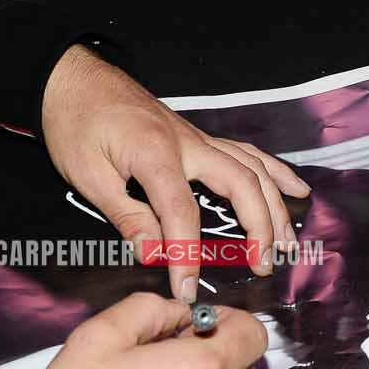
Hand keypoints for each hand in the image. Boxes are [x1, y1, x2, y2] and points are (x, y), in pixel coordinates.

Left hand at [40, 45, 310, 300]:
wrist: (73, 79)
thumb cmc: (74, 123)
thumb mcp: (87, 174)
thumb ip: (125, 215)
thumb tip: (154, 254)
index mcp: (156, 153)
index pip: (181, 213)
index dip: (187, 255)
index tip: (189, 289)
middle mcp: (187, 143)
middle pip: (239, 184)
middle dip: (257, 228)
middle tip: (262, 267)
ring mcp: (197, 138)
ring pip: (251, 168)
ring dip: (274, 206)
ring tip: (287, 243)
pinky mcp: (198, 137)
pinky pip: (246, 153)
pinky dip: (274, 171)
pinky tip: (295, 188)